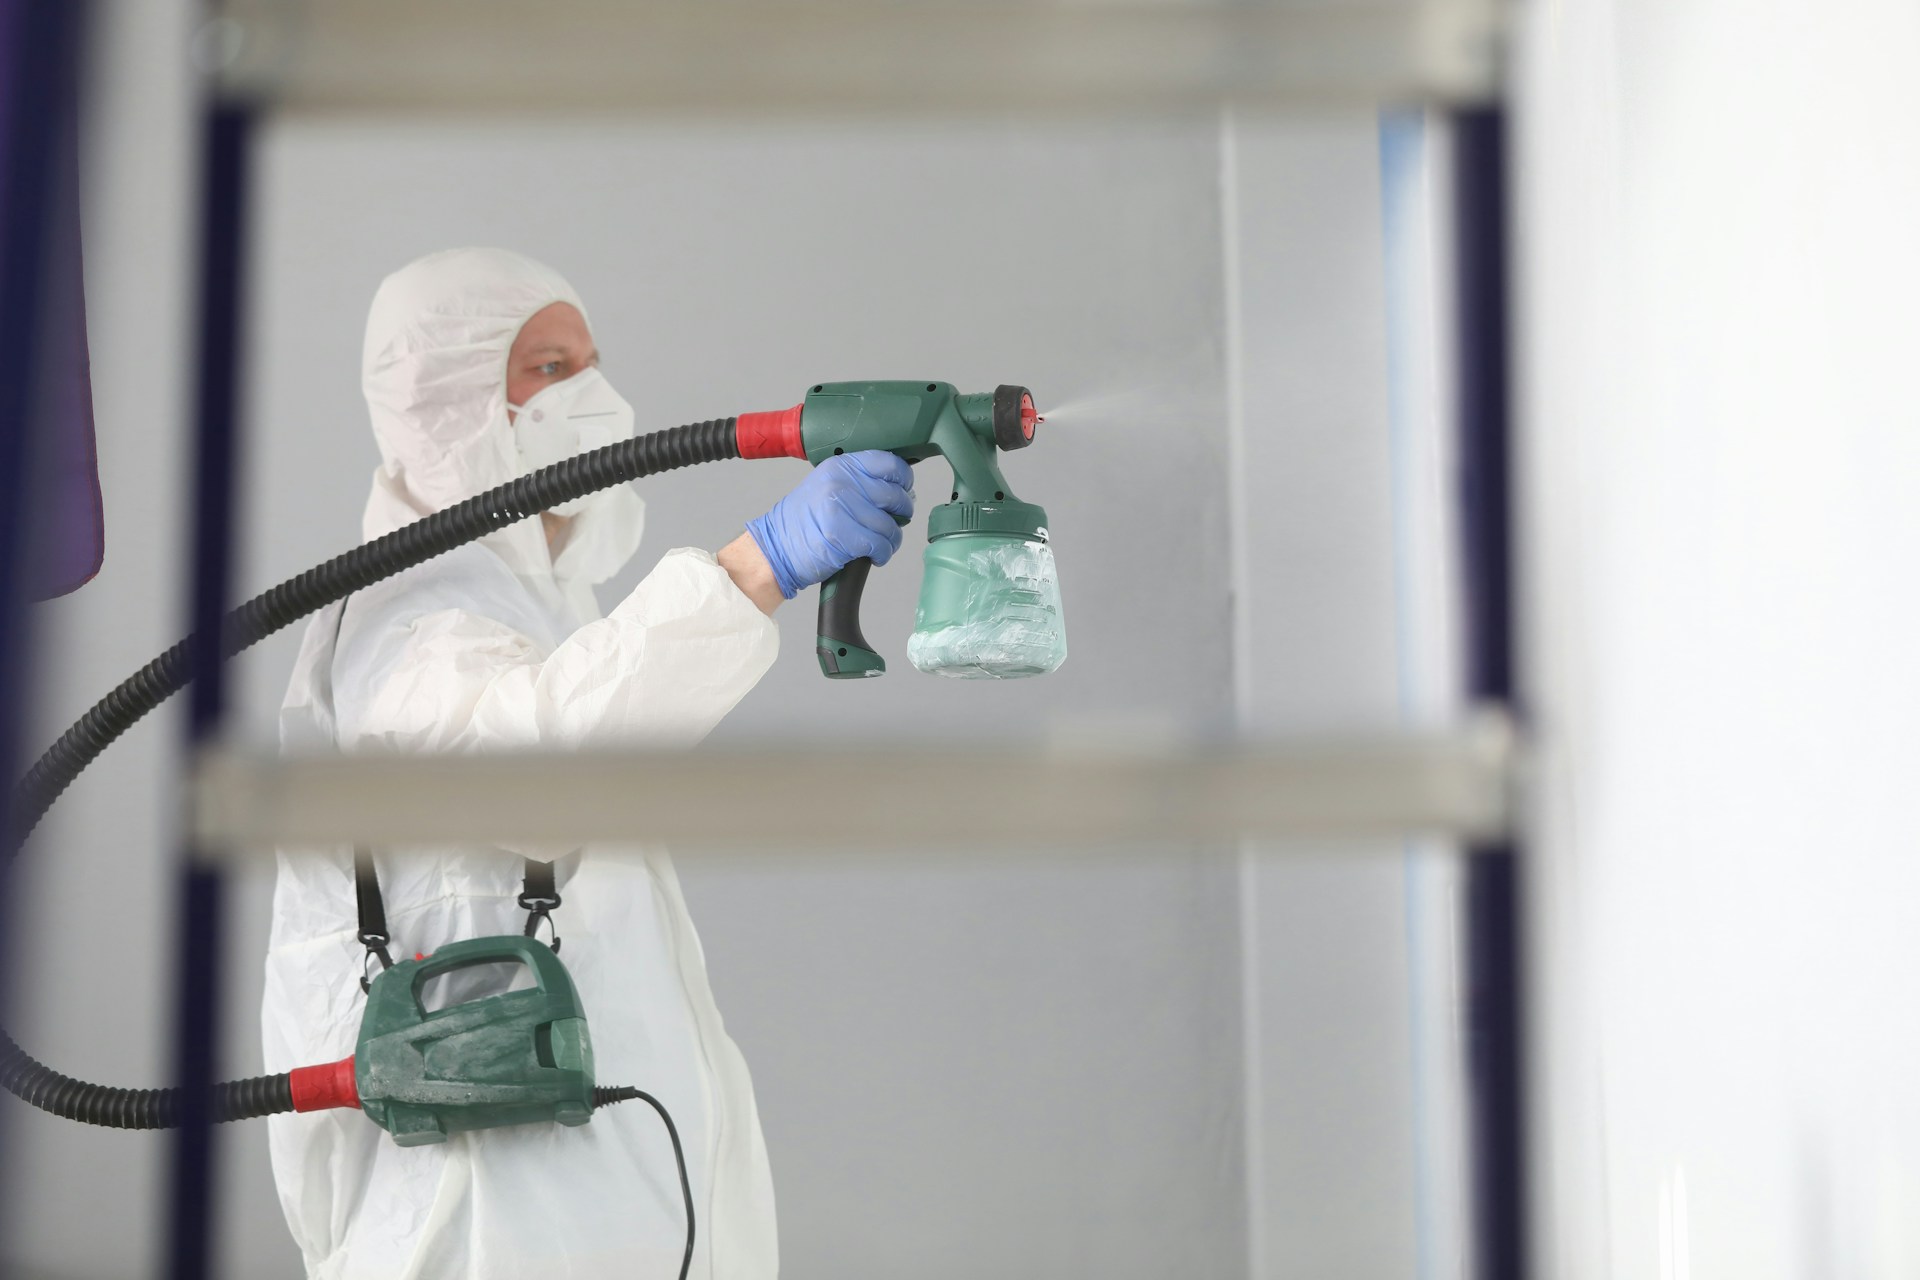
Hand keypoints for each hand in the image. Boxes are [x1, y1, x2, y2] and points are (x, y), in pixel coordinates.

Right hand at [745, 451, 914, 599]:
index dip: (904, 479)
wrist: (776, 548)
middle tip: (895, 522)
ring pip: (890, 525)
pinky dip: (883, 554)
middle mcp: (841, 482)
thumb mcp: (827, 486)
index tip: (905, 490)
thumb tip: (899, 490)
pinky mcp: (842, 536)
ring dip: (892, 539)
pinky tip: (875, 556)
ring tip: (882, 544)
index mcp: (841, 466)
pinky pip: (879, 545)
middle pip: (895, 495)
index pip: (889, 463)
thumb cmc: (803, 522)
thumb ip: (859, 482)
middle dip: (902, 513)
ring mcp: (841, 508)